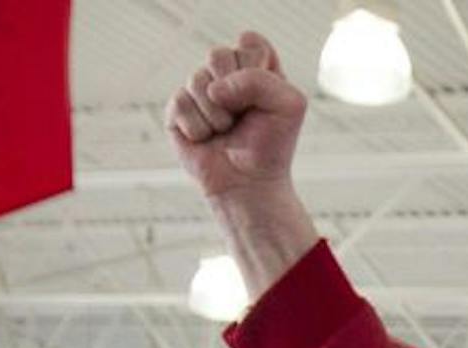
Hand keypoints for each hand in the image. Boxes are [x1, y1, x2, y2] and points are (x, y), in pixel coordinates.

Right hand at [166, 33, 306, 204]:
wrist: (247, 184)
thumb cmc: (271, 146)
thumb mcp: (289, 106)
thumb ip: (261, 80)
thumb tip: (215, 89)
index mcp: (254, 66)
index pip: (248, 42)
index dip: (255, 67)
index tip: (263, 97)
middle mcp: (225, 74)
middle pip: (217, 55)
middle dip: (233, 91)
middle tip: (241, 116)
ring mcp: (200, 90)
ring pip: (197, 80)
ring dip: (217, 116)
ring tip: (226, 131)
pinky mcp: (178, 110)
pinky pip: (180, 102)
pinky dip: (198, 128)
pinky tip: (207, 139)